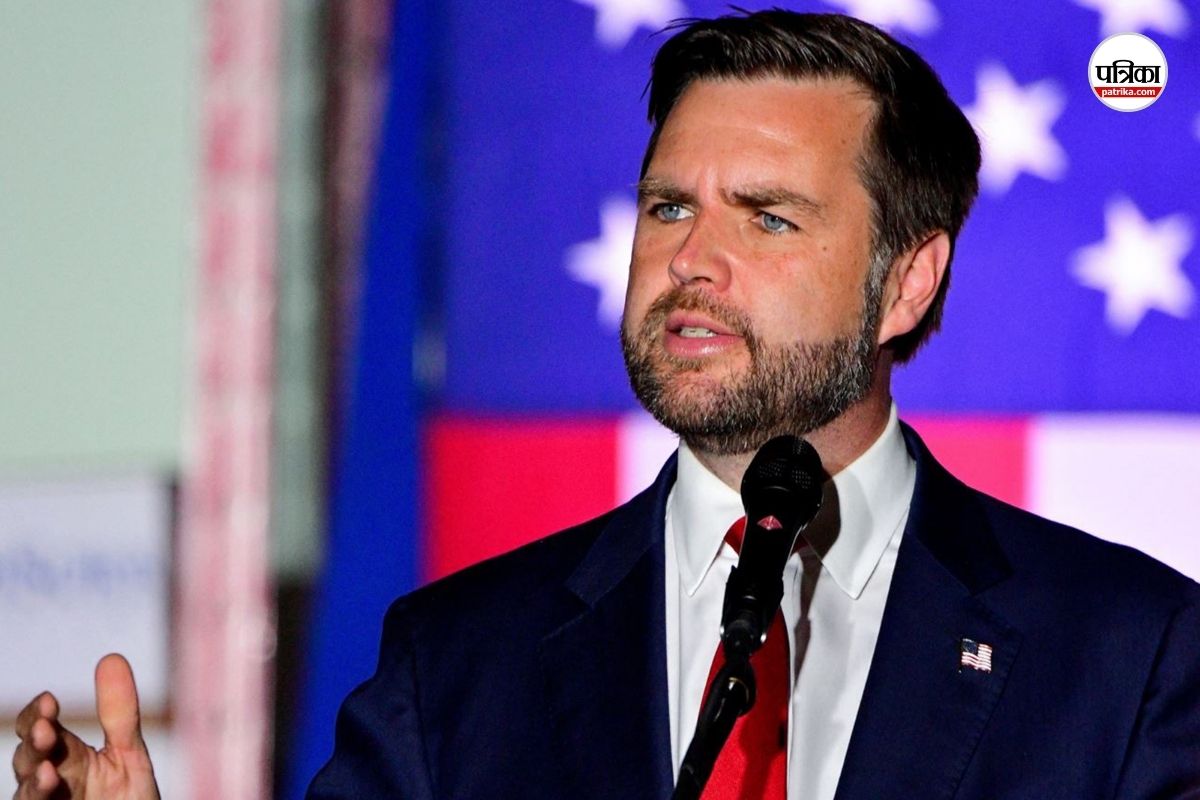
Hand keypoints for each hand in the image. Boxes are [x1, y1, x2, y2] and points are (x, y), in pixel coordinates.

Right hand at [12, 654, 160, 799]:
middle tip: (47, 730)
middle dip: (34, 744)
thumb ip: (120, 713)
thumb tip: (111, 656)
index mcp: (67, 756)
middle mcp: (50, 781)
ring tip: (50, 772)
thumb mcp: (129, 754)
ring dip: (34, 781)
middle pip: (28, 758)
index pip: (41, 727)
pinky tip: (49, 789)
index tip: (51, 701)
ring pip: (27, 792)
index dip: (39, 714)